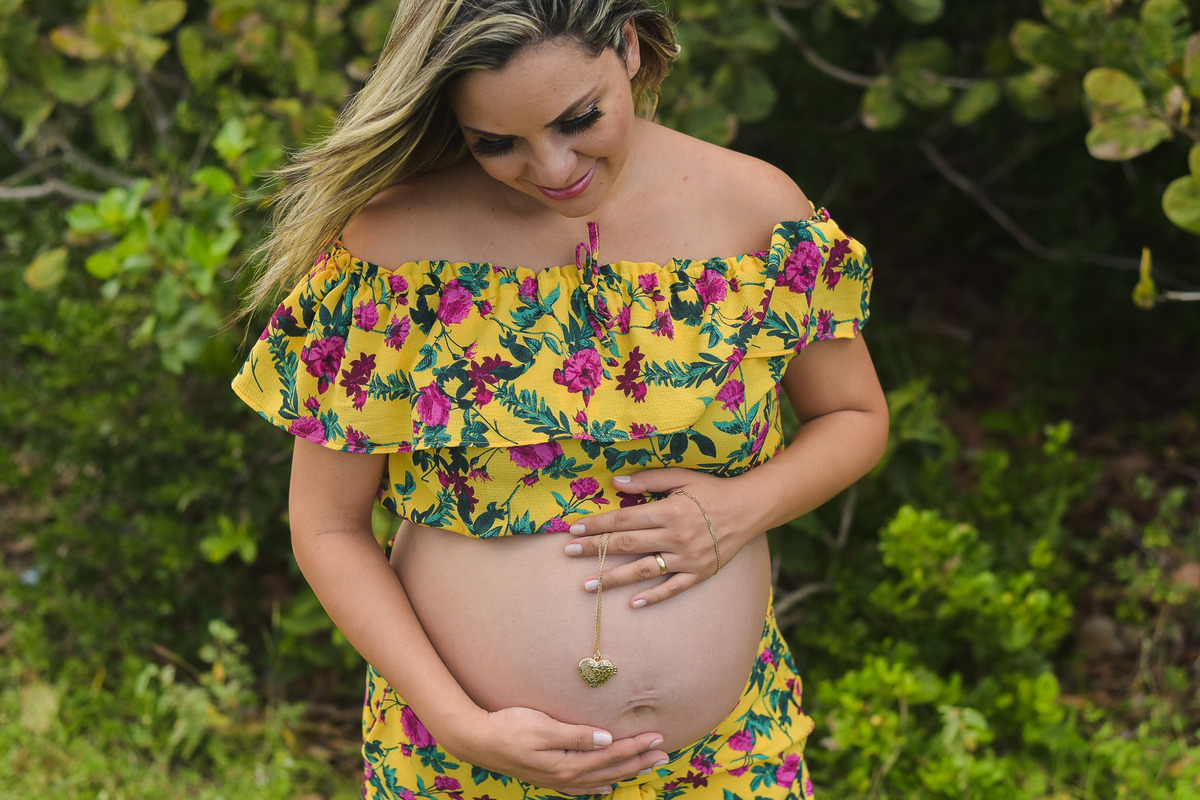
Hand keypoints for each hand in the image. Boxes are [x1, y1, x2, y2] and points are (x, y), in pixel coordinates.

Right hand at [455, 706, 667, 794]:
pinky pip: (581, 787)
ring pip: (599, 779)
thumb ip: (576, 735)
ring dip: (625, 772)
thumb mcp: (542, 726)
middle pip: (610, 769)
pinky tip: (606, 786)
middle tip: (663, 754)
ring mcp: (556, 780)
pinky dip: (598, 786)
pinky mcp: (547, 777)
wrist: (477, 740)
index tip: (657, 737)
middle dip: (639, 761)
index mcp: (567, 764)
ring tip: (645, 769)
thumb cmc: (508, 726)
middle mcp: (565, 776)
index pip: (610, 754)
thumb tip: (607, 739)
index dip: (635, 746)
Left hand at [563, 468, 742, 606]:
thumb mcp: (681, 477)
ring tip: (588, 585)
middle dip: (595, 549)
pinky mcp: (699, 573)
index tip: (574, 530)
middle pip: (627, 544)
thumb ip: (648, 480)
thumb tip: (615, 481)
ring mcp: (687, 558)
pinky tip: (631, 603)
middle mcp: (675, 536)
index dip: (597, 524)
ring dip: (613, 578)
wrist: (749, 509)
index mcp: (669, 511)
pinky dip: (652, 596)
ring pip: (643, 570)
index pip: (624, 519)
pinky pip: (672, 588)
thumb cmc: (711, 490)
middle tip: (568, 554)